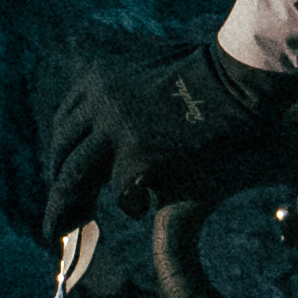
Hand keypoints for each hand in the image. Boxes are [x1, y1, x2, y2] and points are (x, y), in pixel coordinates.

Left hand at [42, 36, 282, 234]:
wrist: (242, 78)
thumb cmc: (209, 76)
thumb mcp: (149, 67)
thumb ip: (121, 92)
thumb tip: (104, 123)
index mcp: (99, 78)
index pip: (66, 126)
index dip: (62, 156)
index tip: (60, 178)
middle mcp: (100, 102)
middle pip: (64, 155)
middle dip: (59, 191)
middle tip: (55, 221)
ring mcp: (117, 130)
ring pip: (78, 178)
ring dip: (73, 208)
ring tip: (72, 230)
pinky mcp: (140, 157)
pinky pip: (122, 193)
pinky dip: (131, 204)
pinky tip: (144, 208)